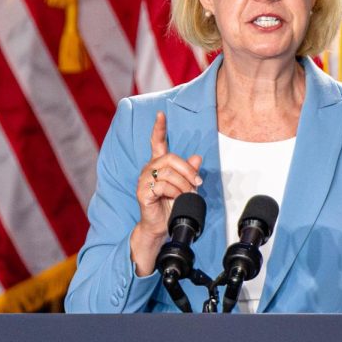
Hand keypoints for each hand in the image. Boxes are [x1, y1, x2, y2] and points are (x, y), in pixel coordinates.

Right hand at [129, 111, 202, 274]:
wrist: (161, 226)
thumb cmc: (170, 206)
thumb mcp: (185, 187)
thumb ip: (189, 172)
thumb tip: (198, 157)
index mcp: (158, 165)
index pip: (157, 142)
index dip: (159, 128)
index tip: (161, 114)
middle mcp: (149, 169)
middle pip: (170, 157)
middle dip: (187, 169)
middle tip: (197, 182)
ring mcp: (144, 180)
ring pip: (168, 172)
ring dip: (183, 184)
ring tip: (188, 194)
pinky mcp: (143, 192)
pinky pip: (163, 186)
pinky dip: (175, 192)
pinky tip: (177, 198)